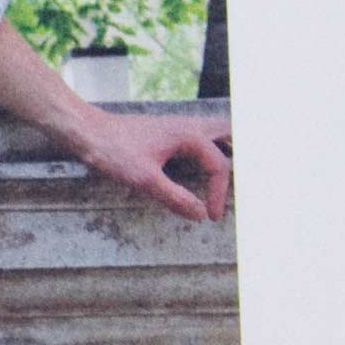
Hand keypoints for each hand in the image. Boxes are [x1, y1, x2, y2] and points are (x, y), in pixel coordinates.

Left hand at [72, 106, 233, 220]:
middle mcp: (190, 126)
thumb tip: (199, 215)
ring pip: (218, 132)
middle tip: (256, 177)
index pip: (219, 167)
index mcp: (190, 135)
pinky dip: (214, 147)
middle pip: (232, 134)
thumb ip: (175, 197)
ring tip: (242, 170)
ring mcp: (180, 126)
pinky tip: (209, 163)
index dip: (219, 195)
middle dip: (246, 154)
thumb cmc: (112, 151)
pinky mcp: (169, 131)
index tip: (212, 217)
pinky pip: (203, 136)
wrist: (87, 132)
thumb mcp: (144, 179)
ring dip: (232, 148)